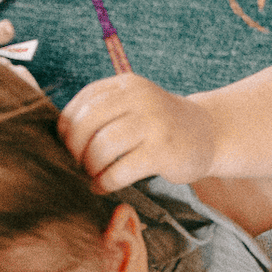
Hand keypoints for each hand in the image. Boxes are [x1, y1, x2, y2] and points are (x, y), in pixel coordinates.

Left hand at [59, 74, 214, 192]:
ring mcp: (153, 124)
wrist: (209, 134)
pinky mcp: (162, 152)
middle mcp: (139, 99)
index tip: (66, 145)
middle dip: (75, 149)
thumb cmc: (162, 125)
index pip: (83, 103)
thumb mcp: (135, 105)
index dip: (67, 127)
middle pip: (88, 123)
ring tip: (91, 176)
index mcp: (126, 85)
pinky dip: (106, 182)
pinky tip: (103, 187)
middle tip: (76, 164)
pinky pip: (121, 170)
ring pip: (102, 146)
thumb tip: (61, 136)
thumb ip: (105, 110)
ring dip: (90, 166)